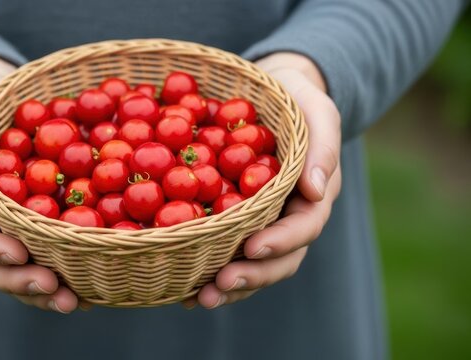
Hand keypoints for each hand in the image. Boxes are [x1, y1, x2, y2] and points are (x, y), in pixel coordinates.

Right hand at [0, 55, 79, 312]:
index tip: (18, 253)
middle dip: (21, 281)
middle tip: (54, 288)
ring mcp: (6, 230)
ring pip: (19, 271)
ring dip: (45, 291)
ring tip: (75, 301)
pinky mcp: (34, 228)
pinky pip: (46, 256)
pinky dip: (66, 275)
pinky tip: (92, 288)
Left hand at [184, 52, 341, 308]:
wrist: (269, 98)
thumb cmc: (294, 100)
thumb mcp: (315, 110)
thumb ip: (322, 146)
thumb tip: (317, 190)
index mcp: (312, 197)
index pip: (304, 227)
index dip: (281, 241)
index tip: (251, 246)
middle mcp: (289, 219)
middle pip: (279, 259)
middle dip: (251, 276)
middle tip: (220, 284)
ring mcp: (262, 225)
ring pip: (252, 266)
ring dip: (229, 287)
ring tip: (198, 299)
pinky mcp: (235, 224)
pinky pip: (225, 253)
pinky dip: (207, 274)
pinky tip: (182, 289)